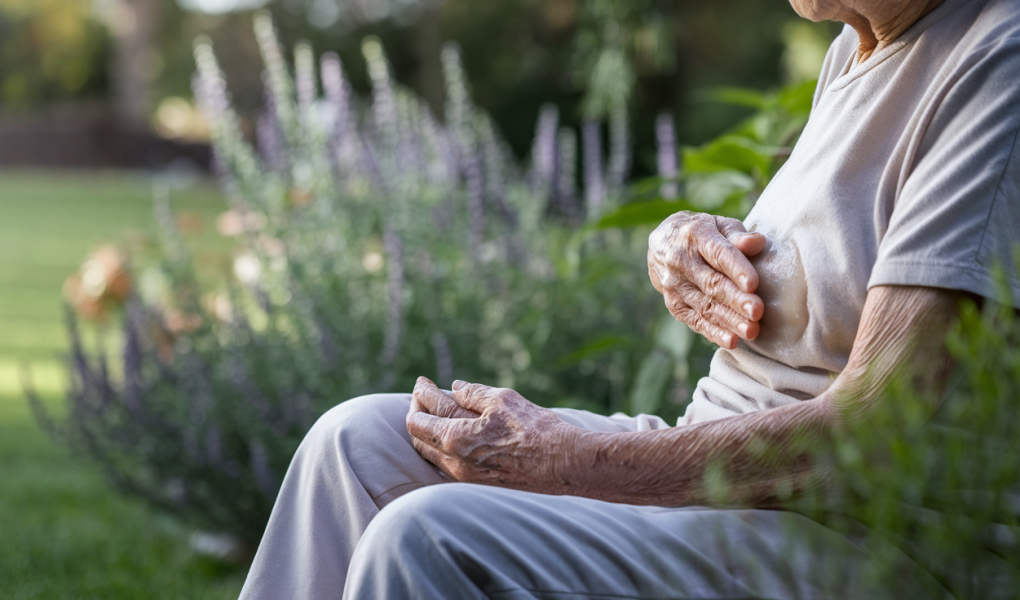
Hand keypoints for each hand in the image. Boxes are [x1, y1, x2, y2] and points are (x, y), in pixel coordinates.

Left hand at [406, 377, 587, 494]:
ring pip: (430, 454)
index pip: (420, 417)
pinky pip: (446, 464)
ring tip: (434, 414)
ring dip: (427, 432)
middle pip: (419, 437)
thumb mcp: (502, 400)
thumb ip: (472, 393)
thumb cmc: (534, 429)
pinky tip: (451, 435)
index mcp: (455, 438)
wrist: (562, 463)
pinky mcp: (477, 483)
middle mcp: (454, 461)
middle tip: (423, 395)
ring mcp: (464, 476)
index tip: (422, 382)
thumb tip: (454, 388)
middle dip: (418, 412)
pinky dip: (440, 447)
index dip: (419, 395)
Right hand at [648, 211, 765, 348]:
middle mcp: (680, 260)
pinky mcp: (673, 304)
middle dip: (735, 299)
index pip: (718, 253)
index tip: (753, 284)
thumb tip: (758, 242)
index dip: (735, 268)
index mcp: (696, 235)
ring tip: (751, 330)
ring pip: (704, 305)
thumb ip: (738, 235)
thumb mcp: (720, 226)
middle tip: (757, 311)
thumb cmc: (704, 234)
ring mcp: (674, 284)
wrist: (662, 244)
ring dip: (728, 320)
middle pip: (711, 282)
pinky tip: (732, 341)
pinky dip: (713, 332)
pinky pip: (694, 320)